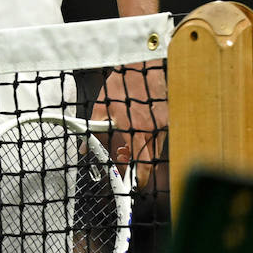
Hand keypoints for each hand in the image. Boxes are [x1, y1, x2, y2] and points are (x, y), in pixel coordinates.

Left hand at [90, 61, 167, 190]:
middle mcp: (154, 130)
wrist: (142, 64)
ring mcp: (164, 125)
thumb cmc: (122, 83)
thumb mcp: (102, 106)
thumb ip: (94, 129)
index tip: (129, 189)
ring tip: (123, 156)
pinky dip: (147, 144)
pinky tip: (135, 139)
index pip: (139, 162)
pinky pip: (159, 139)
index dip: (135, 180)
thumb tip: (85, 147)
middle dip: (137, 173)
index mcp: (138, 129)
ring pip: (154, 151)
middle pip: (149, 161)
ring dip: (141, 157)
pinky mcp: (168, 119)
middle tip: (125, 179)